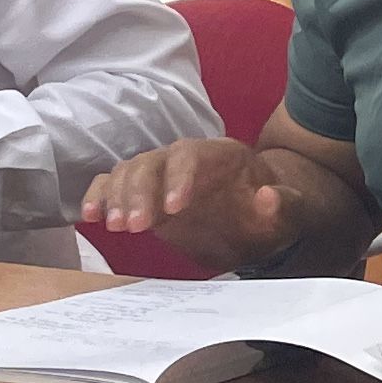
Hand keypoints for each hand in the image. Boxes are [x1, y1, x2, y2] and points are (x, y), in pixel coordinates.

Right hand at [83, 138, 307, 271]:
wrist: (259, 221)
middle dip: (140, 192)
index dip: (178, 178)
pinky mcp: (145, 196)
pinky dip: (99, 197)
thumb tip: (268, 198)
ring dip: (118, 197)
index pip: (190, 155)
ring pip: (129, 172)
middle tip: (135, 227)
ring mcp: (161, 176)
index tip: (174, 209)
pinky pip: (114, 186)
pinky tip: (90, 218)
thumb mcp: (291, 211)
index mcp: (219, 155)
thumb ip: (285, 205)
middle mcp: (184, 159)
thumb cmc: (274, 213)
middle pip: (152, 162)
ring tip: (117, 228)